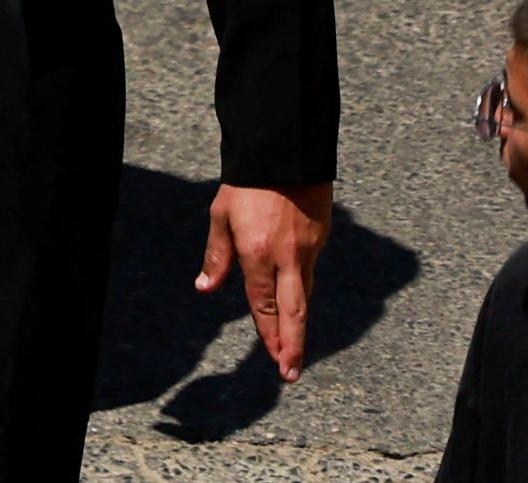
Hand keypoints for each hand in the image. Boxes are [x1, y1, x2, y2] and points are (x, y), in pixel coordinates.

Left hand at [202, 182, 332, 377]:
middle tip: (290, 373)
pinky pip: (310, 271)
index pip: (263, 304)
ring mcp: (309, 249)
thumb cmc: (245, 185)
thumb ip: (217, 256)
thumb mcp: (220, 216)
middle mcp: (287, 257)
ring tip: (292, 349)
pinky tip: (296, 302)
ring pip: (304, 295)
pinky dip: (303, 291)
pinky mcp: (322, 239)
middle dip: (292, 346)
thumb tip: (204, 288)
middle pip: (294, 313)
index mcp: (258, 252)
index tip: (273, 359)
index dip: (267, 333)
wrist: (285, 154)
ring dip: (299, 324)